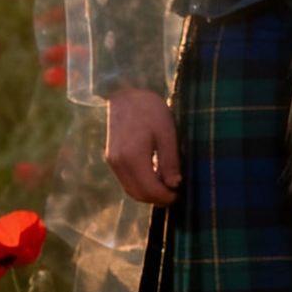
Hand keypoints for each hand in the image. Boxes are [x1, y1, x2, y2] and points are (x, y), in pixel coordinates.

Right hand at [106, 88, 182, 204]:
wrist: (125, 91)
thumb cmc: (150, 109)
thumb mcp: (166, 132)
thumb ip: (170, 160)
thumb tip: (175, 185)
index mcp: (133, 157)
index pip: (150, 189)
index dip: (165, 197)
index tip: (179, 194)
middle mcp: (119, 163)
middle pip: (138, 194)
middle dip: (157, 199)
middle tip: (175, 194)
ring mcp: (113, 161)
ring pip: (130, 189)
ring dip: (147, 194)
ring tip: (166, 188)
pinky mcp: (112, 157)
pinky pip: (126, 180)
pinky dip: (139, 185)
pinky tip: (153, 177)